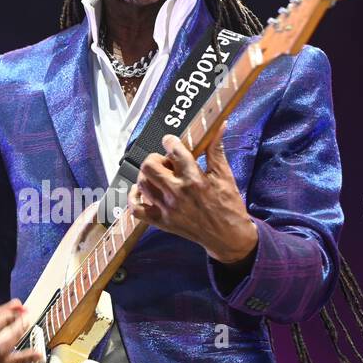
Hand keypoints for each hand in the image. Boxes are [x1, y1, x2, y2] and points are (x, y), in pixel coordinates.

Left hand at [128, 121, 258, 263]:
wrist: (227, 237)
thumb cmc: (228, 205)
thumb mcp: (224, 175)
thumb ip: (216, 149)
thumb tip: (219, 125)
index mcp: (194, 179)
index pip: (174, 152)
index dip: (170, 141)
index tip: (171, 141)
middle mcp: (177, 193)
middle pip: (150, 165)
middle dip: (156, 158)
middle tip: (165, 162)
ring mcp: (167, 209)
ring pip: (142, 183)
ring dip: (147, 175)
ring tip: (158, 176)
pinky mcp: (161, 222)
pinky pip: (136, 209)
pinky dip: (134, 197)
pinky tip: (142, 190)